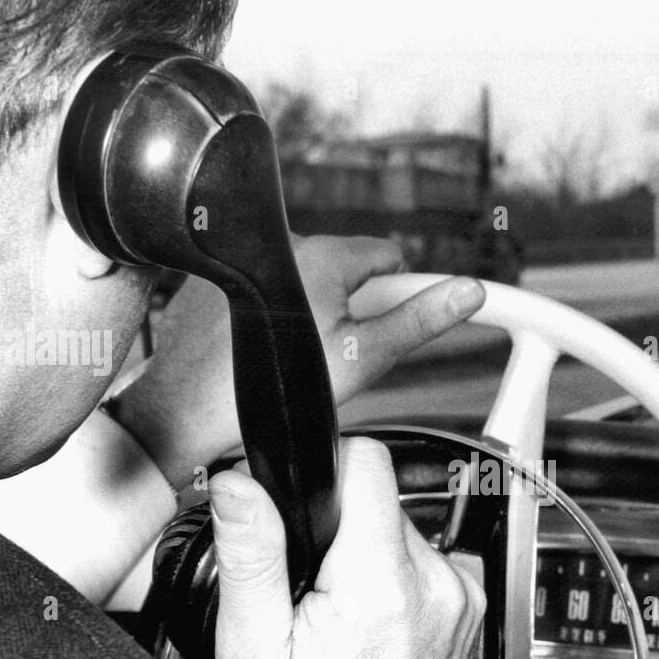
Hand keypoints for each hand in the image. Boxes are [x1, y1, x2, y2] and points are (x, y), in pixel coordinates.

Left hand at [114, 235, 485, 487]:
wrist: (190, 412)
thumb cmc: (275, 392)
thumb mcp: (364, 358)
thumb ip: (419, 321)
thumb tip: (468, 291)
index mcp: (323, 256)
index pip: (388, 256)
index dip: (394, 294)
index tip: (381, 325)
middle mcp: (280, 246)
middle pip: (343, 270)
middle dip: (348, 307)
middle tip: (331, 354)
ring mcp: (243, 261)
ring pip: (301, 282)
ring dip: (307, 311)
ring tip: (289, 357)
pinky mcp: (213, 280)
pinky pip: (260, 289)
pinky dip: (267, 313)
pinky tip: (256, 350)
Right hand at [208, 438, 484, 658]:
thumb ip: (251, 557)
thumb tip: (239, 482)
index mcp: (383, 585)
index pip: (365, 460)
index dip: (319, 468)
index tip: (292, 506)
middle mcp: (439, 586)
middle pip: (378, 503)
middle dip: (332, 533)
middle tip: (301, 599)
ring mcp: (462, 606)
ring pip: (400, 540)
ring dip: (362, 567)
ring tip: (333, 633)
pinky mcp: (470, 624)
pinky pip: (424, 575)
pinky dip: (391, 593)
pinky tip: (365, 646)